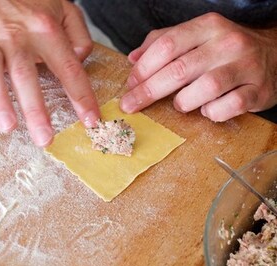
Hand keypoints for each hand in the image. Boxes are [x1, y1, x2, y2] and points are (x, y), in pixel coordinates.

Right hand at [0, 0, 99, 146]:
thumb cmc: (34, 1)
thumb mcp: (66, 10)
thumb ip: (80, 37)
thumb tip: (79, 60)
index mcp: (46, 31)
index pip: (68, 69)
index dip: (82, 97)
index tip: (90, 121)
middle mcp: (18, 37)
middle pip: (26, 76)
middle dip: (36, 110)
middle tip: (45, 138)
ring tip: (8, 127)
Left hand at [121, 13, 276, 121]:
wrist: (273, 56)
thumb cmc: (223, 50)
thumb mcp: (195, 37)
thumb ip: (163, 42)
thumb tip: (133, 59)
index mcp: (208, 26)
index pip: (167, 45)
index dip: (144, 68)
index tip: (130, 85)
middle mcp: (227, 43)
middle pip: (179, 69)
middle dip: (149, 91)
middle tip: (131, 105)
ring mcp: (246, 66)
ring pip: (205, 88)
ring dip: (184, 102)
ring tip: (180, 104)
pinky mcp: (259, 90)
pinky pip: (229, 106)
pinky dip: (212, 112)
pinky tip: (206, 109)